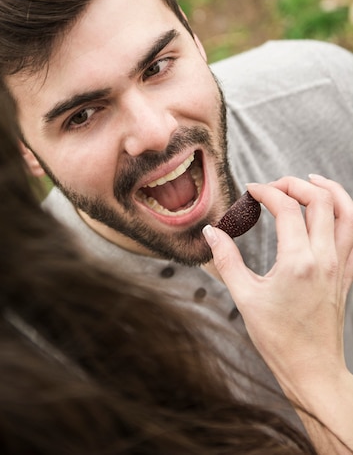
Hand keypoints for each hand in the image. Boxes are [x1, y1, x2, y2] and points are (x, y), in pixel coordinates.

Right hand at [203, 175, 352, 388]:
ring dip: (327, 190)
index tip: (250, 191)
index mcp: (298, 262)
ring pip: (346, 211)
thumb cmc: (278, 338)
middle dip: (295, 184)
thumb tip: (211, 232)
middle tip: (274, 186)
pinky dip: (343, 212)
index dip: (266, 191)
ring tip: (308, 181)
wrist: (312, 368)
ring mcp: (340, 264)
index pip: (287, 208)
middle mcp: (325, 258)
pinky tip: (327, 210)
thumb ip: (226, 260)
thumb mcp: (245, 297)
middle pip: (320, 200)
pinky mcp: (346, 273)